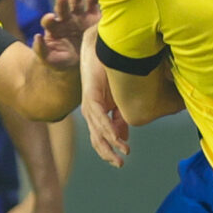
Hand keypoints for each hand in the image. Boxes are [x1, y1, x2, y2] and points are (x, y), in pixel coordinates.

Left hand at [32, 0, 98, 70]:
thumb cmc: (62, 61)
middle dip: (62, 2)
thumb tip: (36, 36)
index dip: (48, 19)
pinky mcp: (93, 16)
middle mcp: (66, 20)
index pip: (49, 22)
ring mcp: (79, 16)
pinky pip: (94, 2)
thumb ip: (41, 50)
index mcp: (54, 29)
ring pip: (76, 1)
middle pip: (62, 7)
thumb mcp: (50, 59)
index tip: (49, 18)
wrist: (82, 62)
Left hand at [77, 37, 128, 166]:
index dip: (110, 150)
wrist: (104, 48)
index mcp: (98, 113)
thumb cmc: (113, 71)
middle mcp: (91, 111)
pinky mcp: (90, 95)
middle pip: (96, 138)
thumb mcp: (120, 100)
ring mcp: (89, 104)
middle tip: (120, 164)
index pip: (101, 137)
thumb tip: (122, 138)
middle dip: (108, 153)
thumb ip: (120, 118)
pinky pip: (99, 116)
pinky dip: (108, 128)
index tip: (122, 159)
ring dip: (110, 144)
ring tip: (122, 153)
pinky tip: (115, 137)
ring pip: (98, 130)